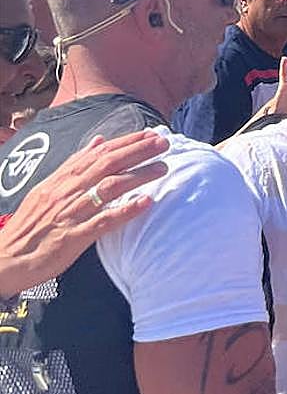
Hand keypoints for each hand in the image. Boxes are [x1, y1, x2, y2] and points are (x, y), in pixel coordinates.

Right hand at [0, 130, 168, 298]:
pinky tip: (146, 203)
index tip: (148, 133)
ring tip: (162, 168)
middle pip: (106, 165)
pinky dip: (125, 211)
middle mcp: (65, 192)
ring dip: (138, 176)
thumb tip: (99, 141)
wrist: (4, 259)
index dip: (124, 142)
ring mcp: (70, 214)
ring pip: (108, 188)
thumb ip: (74, 166)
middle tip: (164, 143)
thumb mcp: (47, 189)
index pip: (97, 154)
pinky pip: (103, 221)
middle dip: (137, 151)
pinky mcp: (73, 238)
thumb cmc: (30, 225)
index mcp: (59, 180)